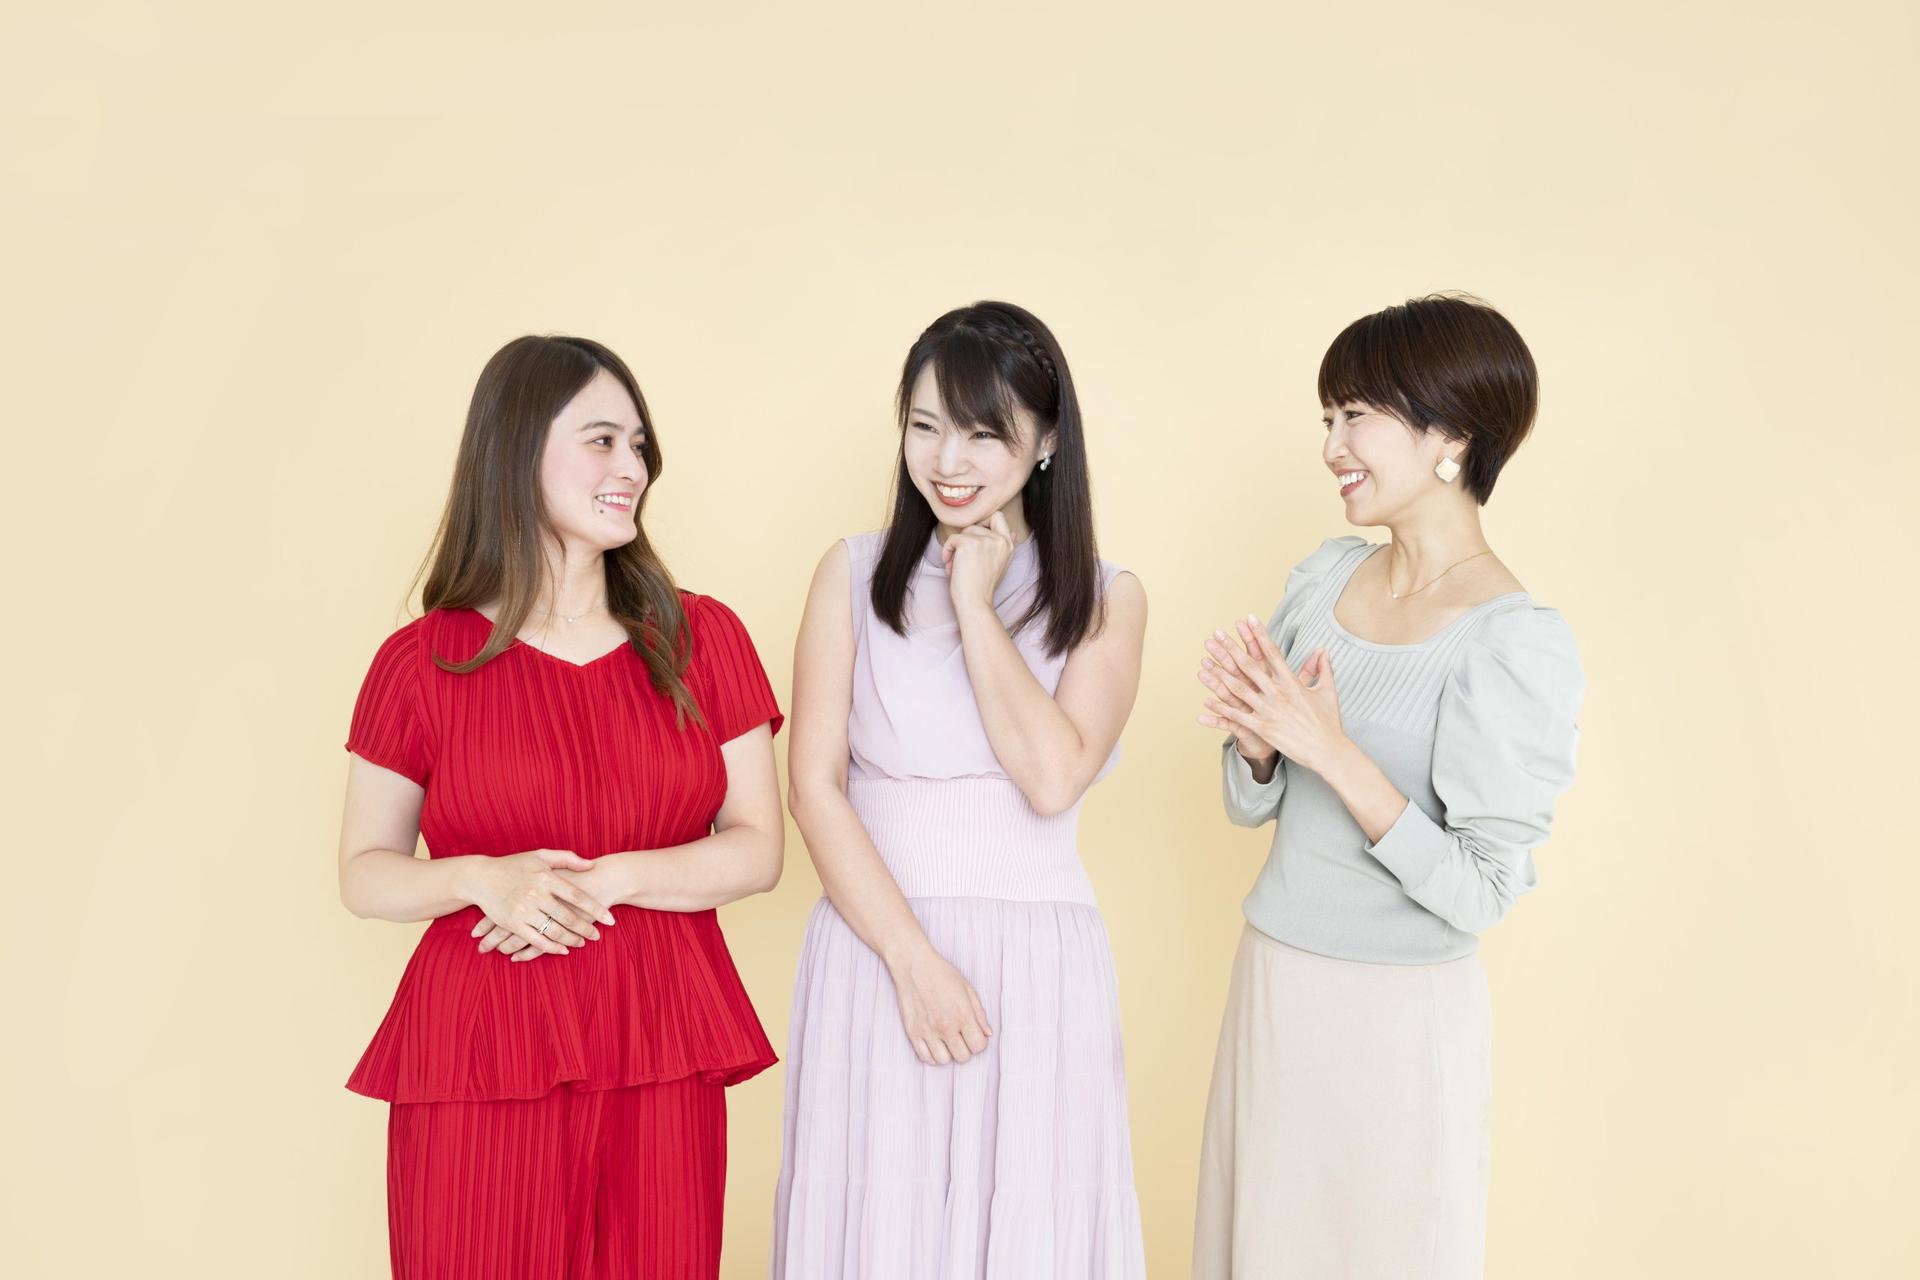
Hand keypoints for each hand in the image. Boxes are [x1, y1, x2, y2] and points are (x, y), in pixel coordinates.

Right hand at [462, 849, 614, 961]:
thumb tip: (591, 865)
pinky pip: (536, 940)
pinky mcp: (512, 923)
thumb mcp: (540, 855)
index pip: (577, 896)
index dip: (595, 909)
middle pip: (568, 917)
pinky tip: (563, 949)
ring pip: (554, 931)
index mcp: (546, 877)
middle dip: (586, 929)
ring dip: (571, 940)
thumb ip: (567, 859)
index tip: (609, 920)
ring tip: (583, 943)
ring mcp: (524, 910)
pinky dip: (551, 948)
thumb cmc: (513, 864)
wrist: (481, 877)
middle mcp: (536, 894)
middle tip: (598, 936)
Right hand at [889, 942, 992, 1065]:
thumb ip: (979, 1013)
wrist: (913, 965)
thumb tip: (988, 1033)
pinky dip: (932, 1055)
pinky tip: (934, 1044)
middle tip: (961, 1037)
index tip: (974, 1034)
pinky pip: (925, 1057)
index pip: (978, 1046)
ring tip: (947, 1041)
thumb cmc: (942, 974)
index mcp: (963, 1015)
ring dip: (948, 1053)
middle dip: (965, 1048)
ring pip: (944, 1061)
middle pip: (963, 1057)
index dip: (979, 1042)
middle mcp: (946, 1026)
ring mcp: (928, 1031)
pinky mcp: (913, 1032)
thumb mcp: (967, 989)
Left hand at [942, 509, 1017, 612]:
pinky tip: (951, 566)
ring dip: (956, 548)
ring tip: (958, 566)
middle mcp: (1000, 540)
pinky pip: (952, 539)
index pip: (998, 516)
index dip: (983, 523)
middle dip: (966, 539)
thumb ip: (1005, 546)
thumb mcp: (1001, 564)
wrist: (975, 602)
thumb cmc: (983, 587)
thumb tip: (1014, 532)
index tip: (975, 540)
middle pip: (975, 524)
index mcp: (1008, 544)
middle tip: (964, 557)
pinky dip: (947, 551)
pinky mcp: (969, 544)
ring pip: (963, 532)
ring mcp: (985, 540)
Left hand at [1197, 615, 1348, 774]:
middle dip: (1231, 649)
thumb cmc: (1328, 722)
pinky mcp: (1262, 728)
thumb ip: (1323, 669)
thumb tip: (1323, 650)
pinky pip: (1237, 716)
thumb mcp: (1327, 691)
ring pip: (1238, 689)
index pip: (1272, 653)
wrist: (1326, 750)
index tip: (1249, 619)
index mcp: (1292, 683)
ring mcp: (1268, 711)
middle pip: (1249, 667)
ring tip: (1205, 661)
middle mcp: (1277, 694)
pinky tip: (1207, 700)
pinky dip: (1221, 709)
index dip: (1259, 635)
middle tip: (1218, 634)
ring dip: (1220, 675)